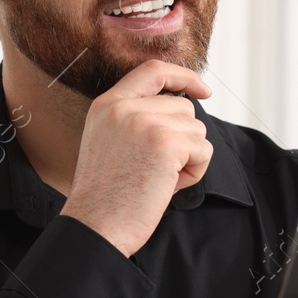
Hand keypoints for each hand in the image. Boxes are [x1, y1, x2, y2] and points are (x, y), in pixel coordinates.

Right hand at [60, 60, 212, 256]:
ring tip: (159, 179)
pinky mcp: (167, 143)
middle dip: (183, 139)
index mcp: (107, 104)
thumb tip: (183, 110)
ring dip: (188, 158)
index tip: (202, 90)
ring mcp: (146, 122)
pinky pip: (203, 149)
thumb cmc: (106, 196)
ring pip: (196, 129)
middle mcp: (125, 108)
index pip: (153, 71)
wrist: (95, 226)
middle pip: (183, 108)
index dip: (184, 76)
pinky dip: (194, 171)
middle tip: (158, 169)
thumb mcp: (110, 142)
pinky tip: (167, 186)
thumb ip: (137, 119)